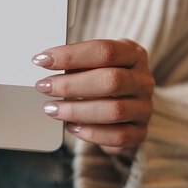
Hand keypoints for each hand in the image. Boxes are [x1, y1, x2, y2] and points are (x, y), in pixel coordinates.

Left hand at [32, 39, 154, 159]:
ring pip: (114, 110)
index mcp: (133, 54)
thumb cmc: (104, 79)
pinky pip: (117, 136)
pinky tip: (71, 126)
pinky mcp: (140, 132)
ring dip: (76, 110)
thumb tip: (45, 63)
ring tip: (51, 108)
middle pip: (111, 80)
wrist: (127, 108)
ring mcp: (144, 107)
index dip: (71, 55)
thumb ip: (76, 63)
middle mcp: (143, 80)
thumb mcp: (95, 64)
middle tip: (44, 86)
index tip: (42, 60)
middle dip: (71, 84)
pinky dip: (90, 133)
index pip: (105, 51)